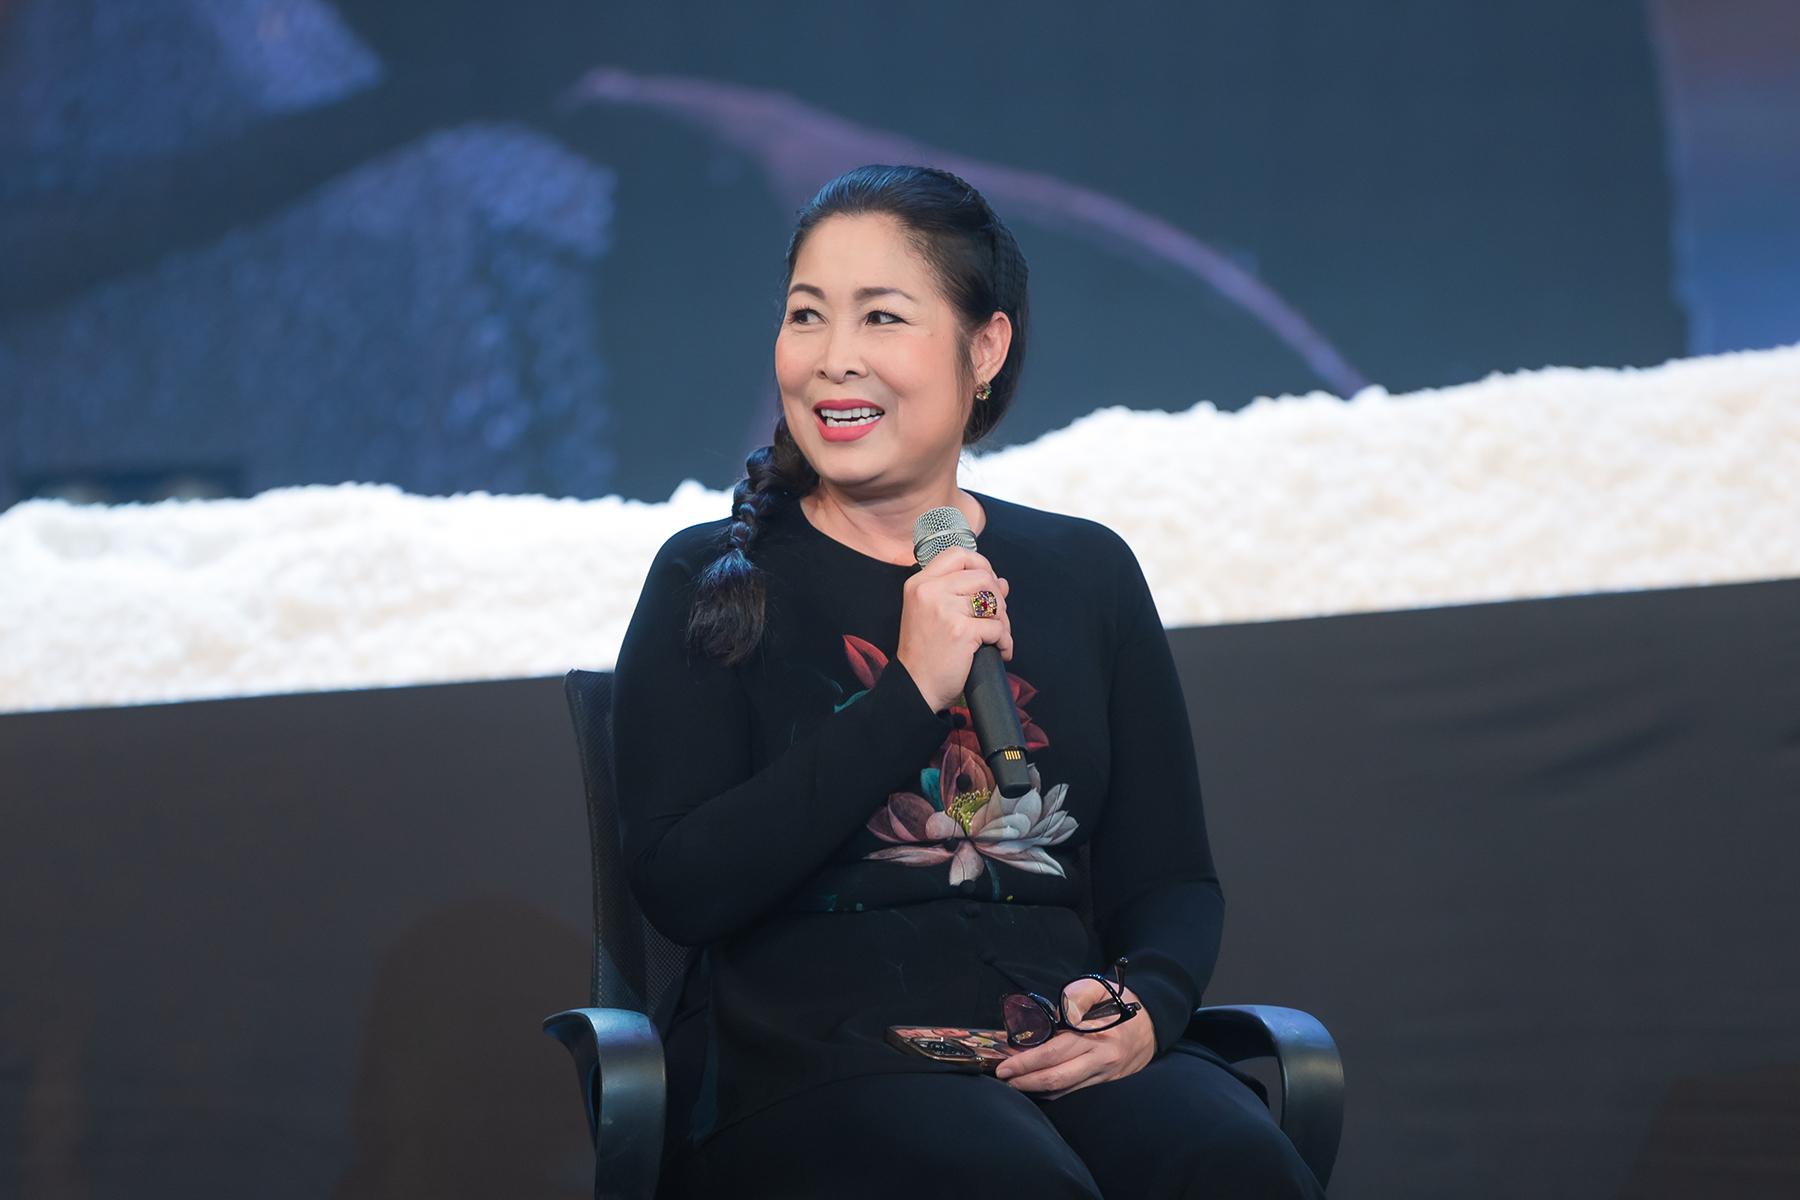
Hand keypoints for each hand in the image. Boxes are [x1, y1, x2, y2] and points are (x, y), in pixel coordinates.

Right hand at [896, 546, 1012, 712]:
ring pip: (993, 600)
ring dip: (1004, 620)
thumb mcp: (934, 615)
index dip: (981, 564)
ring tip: (999, 636)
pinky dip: (1005, 642)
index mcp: (919, 583)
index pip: (958, 554)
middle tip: (997, 617)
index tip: (989, 582)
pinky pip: (998, 628)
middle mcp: (929, 591)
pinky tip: (1001, 652)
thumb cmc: (925, 654)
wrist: (915, 687)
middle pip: (982, 576)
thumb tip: (1002, 582)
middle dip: (998, 597)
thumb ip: (964, 594)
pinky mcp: (960, 630)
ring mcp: (944, 609)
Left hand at [994, 979, 1153, 1099]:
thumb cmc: (1120, 1002)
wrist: (1154, 1021)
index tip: (1005, 1065)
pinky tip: (1038, 1088)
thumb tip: (1054, 1015)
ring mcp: (1104, 1074)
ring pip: (1065, 1090)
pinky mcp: (1108, 1082)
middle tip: (1003, 1079)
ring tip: (1015, 1085)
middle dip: (1025, 1081)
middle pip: (1056, 1078)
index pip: (1053, 1053)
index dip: (1026, 1062)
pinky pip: (1076, 1092)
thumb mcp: (1098, 987)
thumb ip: (1075, 998)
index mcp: (1095, 1035)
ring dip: (1037, 1090)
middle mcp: (1100, 1059)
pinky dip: (1054, 1093)